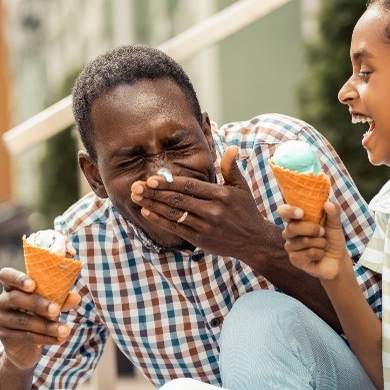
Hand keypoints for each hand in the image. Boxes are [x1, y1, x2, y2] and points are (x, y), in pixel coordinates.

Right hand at [0, 268, 79, 369]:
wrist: (26, 344)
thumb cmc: (39, 314)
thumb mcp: (51, 303)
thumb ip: (61, 298)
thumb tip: (76, 297)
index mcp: (12, 286)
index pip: (6, 275)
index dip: (18, 278)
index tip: (33, 285)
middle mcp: (1, 301)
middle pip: (16, 298)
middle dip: (38, 304)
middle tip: (56, 310)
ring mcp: (0, 319)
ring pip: (24, 321)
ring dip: (47, 326)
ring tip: (65, 330)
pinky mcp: (4, 337)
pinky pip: (26, 336)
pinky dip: (46, 338)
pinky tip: (59, 339)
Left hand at [130, 146, 268, 258]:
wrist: (254, 241)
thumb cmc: (246, 210)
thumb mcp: (242, 187)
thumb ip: (231, 168)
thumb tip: (232, 148)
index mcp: (221, 195)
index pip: (190, 186)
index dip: (169, 183)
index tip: (152, 178)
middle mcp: (212, 211)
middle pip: (178, 200)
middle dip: (155, 192)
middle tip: (136, 186)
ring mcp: (205, 226)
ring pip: (174, 214)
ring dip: (152, 205)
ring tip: (136, 197)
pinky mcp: (200, 239)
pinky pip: (176, 228)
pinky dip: (160, 220)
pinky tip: (147, 212)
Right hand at [278, 201, 347, 280]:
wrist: (338, 259)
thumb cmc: (332, 239)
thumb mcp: (335, 224)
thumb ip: (333, 212)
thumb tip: (328, 203)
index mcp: (296, 220)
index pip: (283, 211)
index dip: (289, 211)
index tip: (301, 213)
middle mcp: (290, 232)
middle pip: (292, 228)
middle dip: (312, 229)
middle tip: (323, 232)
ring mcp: (291, 247)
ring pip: (303, 241)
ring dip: (320, 243)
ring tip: (324, 245)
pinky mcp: (295, 260)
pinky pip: (308, 253)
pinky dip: (320, 253)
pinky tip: (320, 255)